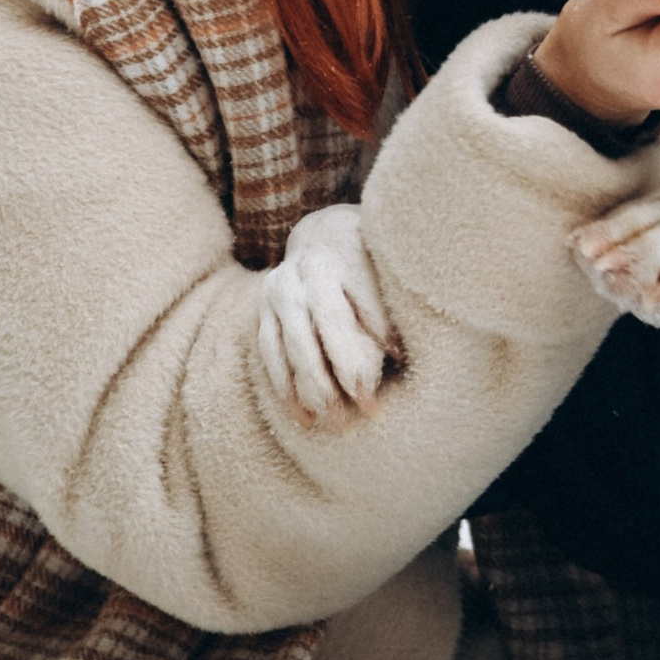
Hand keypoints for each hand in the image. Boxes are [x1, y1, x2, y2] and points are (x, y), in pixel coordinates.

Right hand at [257, 203, 395, 427]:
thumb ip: (384, 308)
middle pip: (313, 337)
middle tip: (354, 421)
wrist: (321, 233)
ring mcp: (277, 293)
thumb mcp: (381, 270)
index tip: (376, 397)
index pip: (349, 316)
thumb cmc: (365, 258)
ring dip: (308, 393)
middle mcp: (302, 276)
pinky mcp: (262, 310)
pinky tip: (301, 417)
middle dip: (333, 384)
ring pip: (289, 350)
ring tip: (330, 426)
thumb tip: (397, 355)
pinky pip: (269, 355)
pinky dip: (284, 388)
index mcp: (337, 259)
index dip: (363, 358)